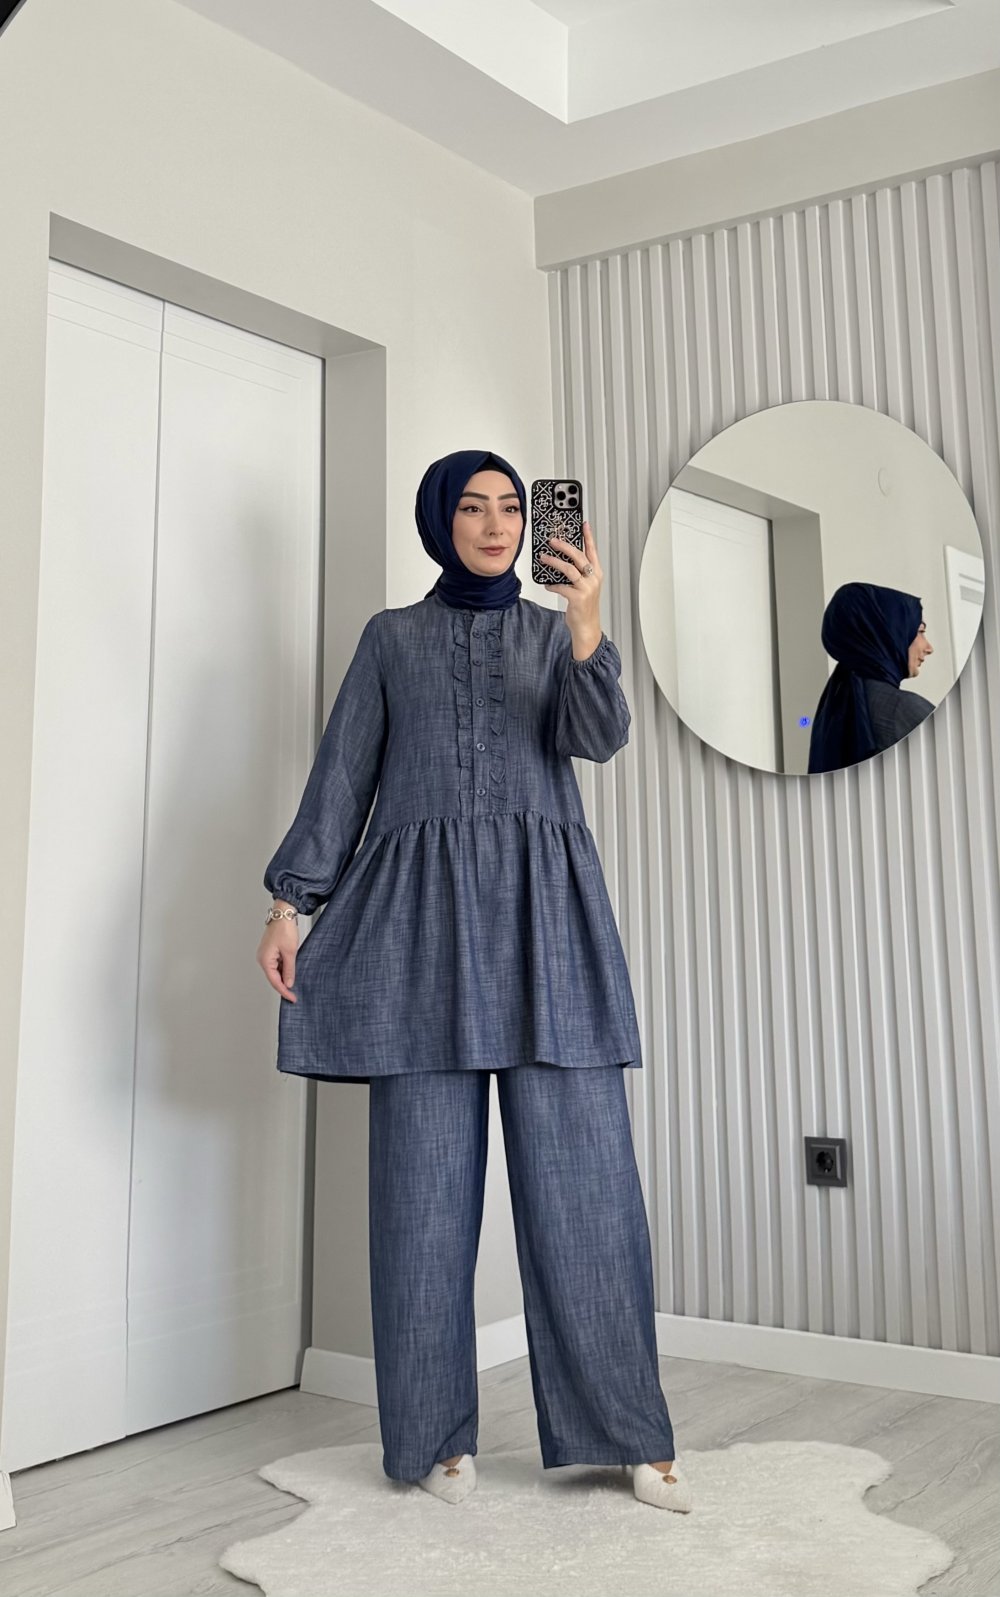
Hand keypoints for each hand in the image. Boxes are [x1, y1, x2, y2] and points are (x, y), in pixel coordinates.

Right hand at [257, 920, 298, 1001]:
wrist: (283, 914)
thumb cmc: (284, 929)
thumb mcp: (290, 952)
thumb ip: (289, 969)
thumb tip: (289, 983)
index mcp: (265, 960)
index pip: (275, 981)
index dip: (284, 991)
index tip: (292, 998)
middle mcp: (262, 958)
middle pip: (273, 978)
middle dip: (284, 986)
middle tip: (294, 994)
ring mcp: (266, 955)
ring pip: (275, 971)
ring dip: (285, 977)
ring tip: (295, 983)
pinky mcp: (270, 951)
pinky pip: (276, 964)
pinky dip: (284, 969)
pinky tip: (291, 972)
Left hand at [538, 521, 602, 656]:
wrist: (587, 627)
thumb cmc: (584, 607)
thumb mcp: (585, 587)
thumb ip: (577, 573)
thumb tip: (561, 560)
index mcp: (596, 574)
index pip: (592, 551)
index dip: (588, 536)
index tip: (583, 524)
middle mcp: (593, 579)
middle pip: (579, 556)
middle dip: (564, 546)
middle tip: (553, 540)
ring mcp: (586, 588)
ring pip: (568, 569)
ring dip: (554, 562)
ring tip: (544, 558)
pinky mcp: (577, 598)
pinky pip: (561, 586)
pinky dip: (552, 584)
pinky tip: (547, 584)